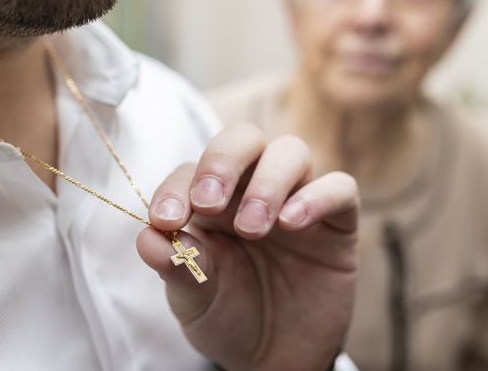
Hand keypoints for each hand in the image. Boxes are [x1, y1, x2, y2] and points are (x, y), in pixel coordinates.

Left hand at [137, 124, 358, 370]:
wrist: (274, 354)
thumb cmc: (228, 314)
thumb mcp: (194, 298)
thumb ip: (176, 267)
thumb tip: (148, 237)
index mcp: (209, 201)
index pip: (190, 171)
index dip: (175, 187)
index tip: (166, 219)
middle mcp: (251, 189)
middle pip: (242, 139)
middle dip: (222, 161)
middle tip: (209, 203)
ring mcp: (295, 199)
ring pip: (290, 151)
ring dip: (267, 182)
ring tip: (252, 228)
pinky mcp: (335, 221)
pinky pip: (339, 188)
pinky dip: (317, 196)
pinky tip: (292, 222)